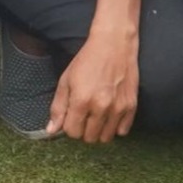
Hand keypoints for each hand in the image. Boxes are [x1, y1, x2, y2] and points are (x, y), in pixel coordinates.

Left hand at [46, 26, 140, 143]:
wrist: (114, 44)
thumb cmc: (87, 60)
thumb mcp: (66, 80)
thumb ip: (58, 107)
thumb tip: (51, 131)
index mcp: (81, 100)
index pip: (72, 132)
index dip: (70, 125)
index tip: (72, 116)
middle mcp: (101, 107)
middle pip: (89, 138)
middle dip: (84, 130)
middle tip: (85, 115)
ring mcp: (118, 108)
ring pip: (106, 138)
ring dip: (99, 131)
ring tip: (97, 116)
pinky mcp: (132, 106)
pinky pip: (123, 131)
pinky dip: (116, 127)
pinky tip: (111, 115)